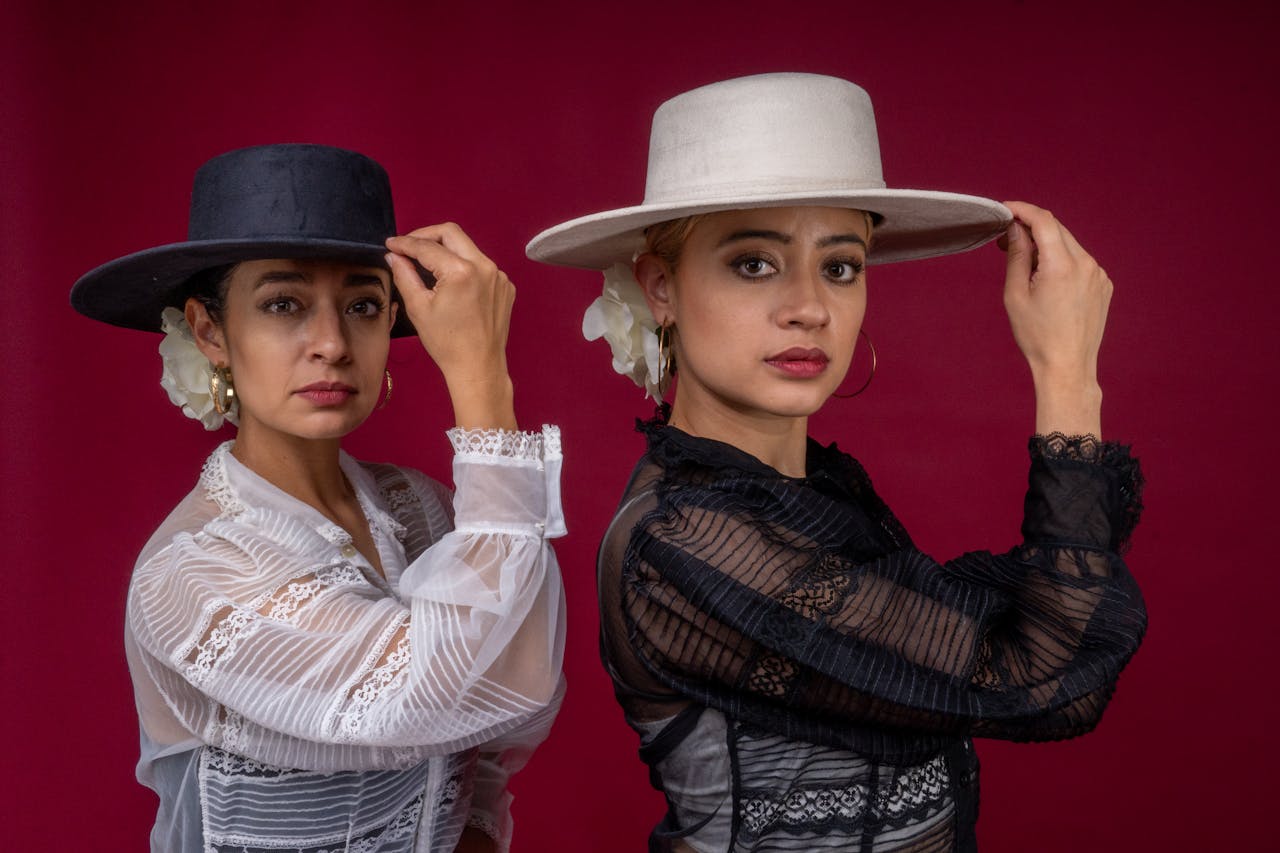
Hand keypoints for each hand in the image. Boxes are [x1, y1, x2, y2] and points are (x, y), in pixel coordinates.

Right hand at [385, 223, 517, 429]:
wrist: (478, 366)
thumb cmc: (447, 343)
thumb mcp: (418, 307)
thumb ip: (404, 275)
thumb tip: (395, 256)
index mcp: (461, 272)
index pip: (427, 246)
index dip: (405, 243)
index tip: (391, 244)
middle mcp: (484, 267)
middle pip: (451, 233)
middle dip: (426, 235)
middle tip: (409, 245)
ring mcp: (498, 276)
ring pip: (468, 248)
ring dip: (446, 251)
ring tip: (428, 264)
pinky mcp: (505, 286)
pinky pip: (481, 265)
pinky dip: (464, 267)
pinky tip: (452, 283)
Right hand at [999, 201, 1109, 436]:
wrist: (1067, 366)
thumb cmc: (1037, 336)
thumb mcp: (1016, 294)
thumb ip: (1017, 255)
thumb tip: (1015, 228)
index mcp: (1062, 266)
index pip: (1044, 221)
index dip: (1022, 209)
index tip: (1005, 209)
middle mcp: (1086, 264)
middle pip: (1057, 230)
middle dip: (1031, 228)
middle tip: (1006, 238)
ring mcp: (1099, 274)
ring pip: (1069, 245)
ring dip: (1046, 245)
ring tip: (1025, 263)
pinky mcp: (1104, 285)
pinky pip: (1080, 262)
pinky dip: (1061, 260)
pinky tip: (1046, 280)